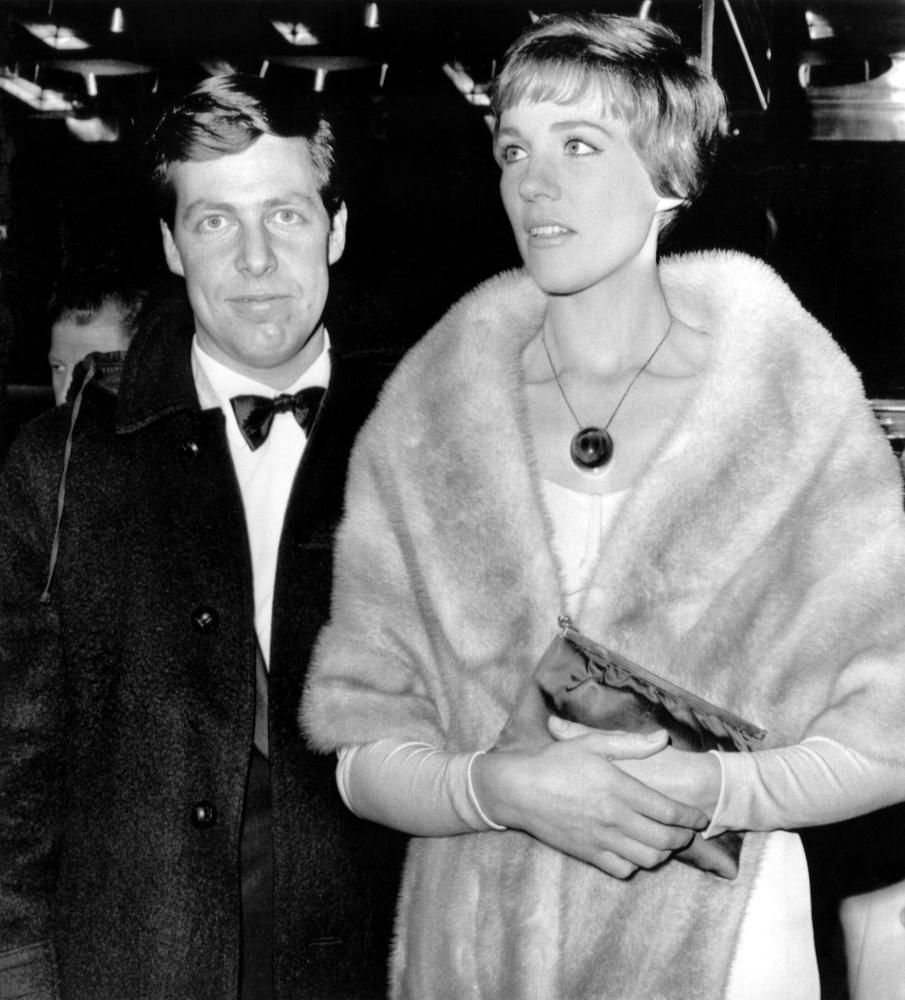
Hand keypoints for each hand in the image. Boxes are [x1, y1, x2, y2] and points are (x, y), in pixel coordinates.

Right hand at [472, 723, 708, 878]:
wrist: (518, 790)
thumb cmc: (554, 762)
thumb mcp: (591, 742)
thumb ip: (630, 743)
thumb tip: (662, 738)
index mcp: (618, 788)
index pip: (668, 811)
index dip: (690, 817)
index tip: (699, 816)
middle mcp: (613, 817)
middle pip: (665, 839)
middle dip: (683, 837)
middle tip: (687, 830)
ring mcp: (600, 839)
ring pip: (648, 858)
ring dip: (664, 852)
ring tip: (665, 841)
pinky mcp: (587, 853)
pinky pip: (623, 869)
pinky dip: (636, 863)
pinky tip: (635, 850)